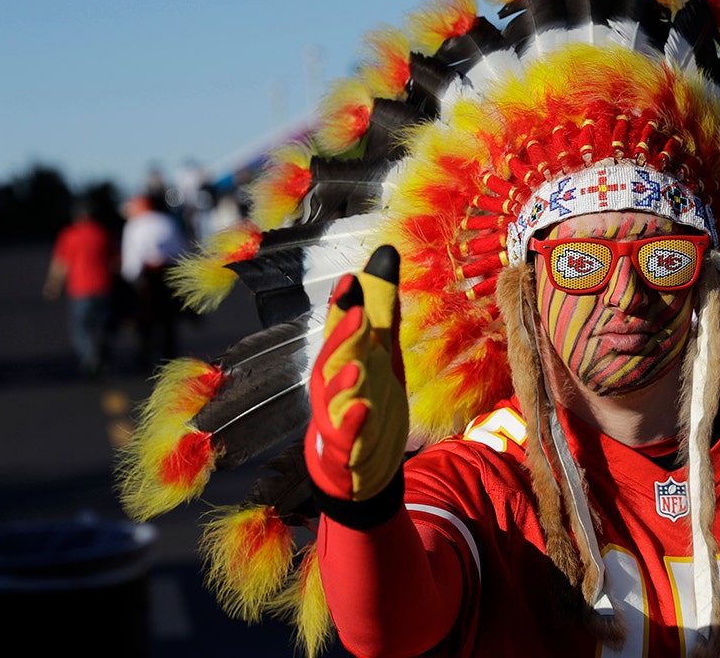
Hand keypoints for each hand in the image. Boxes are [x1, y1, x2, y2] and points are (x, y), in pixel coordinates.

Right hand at [305, 246, 407, 501]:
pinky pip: (344, 437)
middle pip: (334, 357)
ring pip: (332, 397)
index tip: (352, 279)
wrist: (360, 466)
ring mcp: (334, 417)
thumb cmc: (368, 399)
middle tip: (356, 313)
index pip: (339, 327)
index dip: (344, 304)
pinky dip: (350, 424)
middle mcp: (331, 385)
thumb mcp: (382, 352)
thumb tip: (387, 253)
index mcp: (341, 359)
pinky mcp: (344, 449)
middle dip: (343, 336)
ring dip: (342, 382)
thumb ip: (383, 308)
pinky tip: (361, 410)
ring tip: (357, 367)